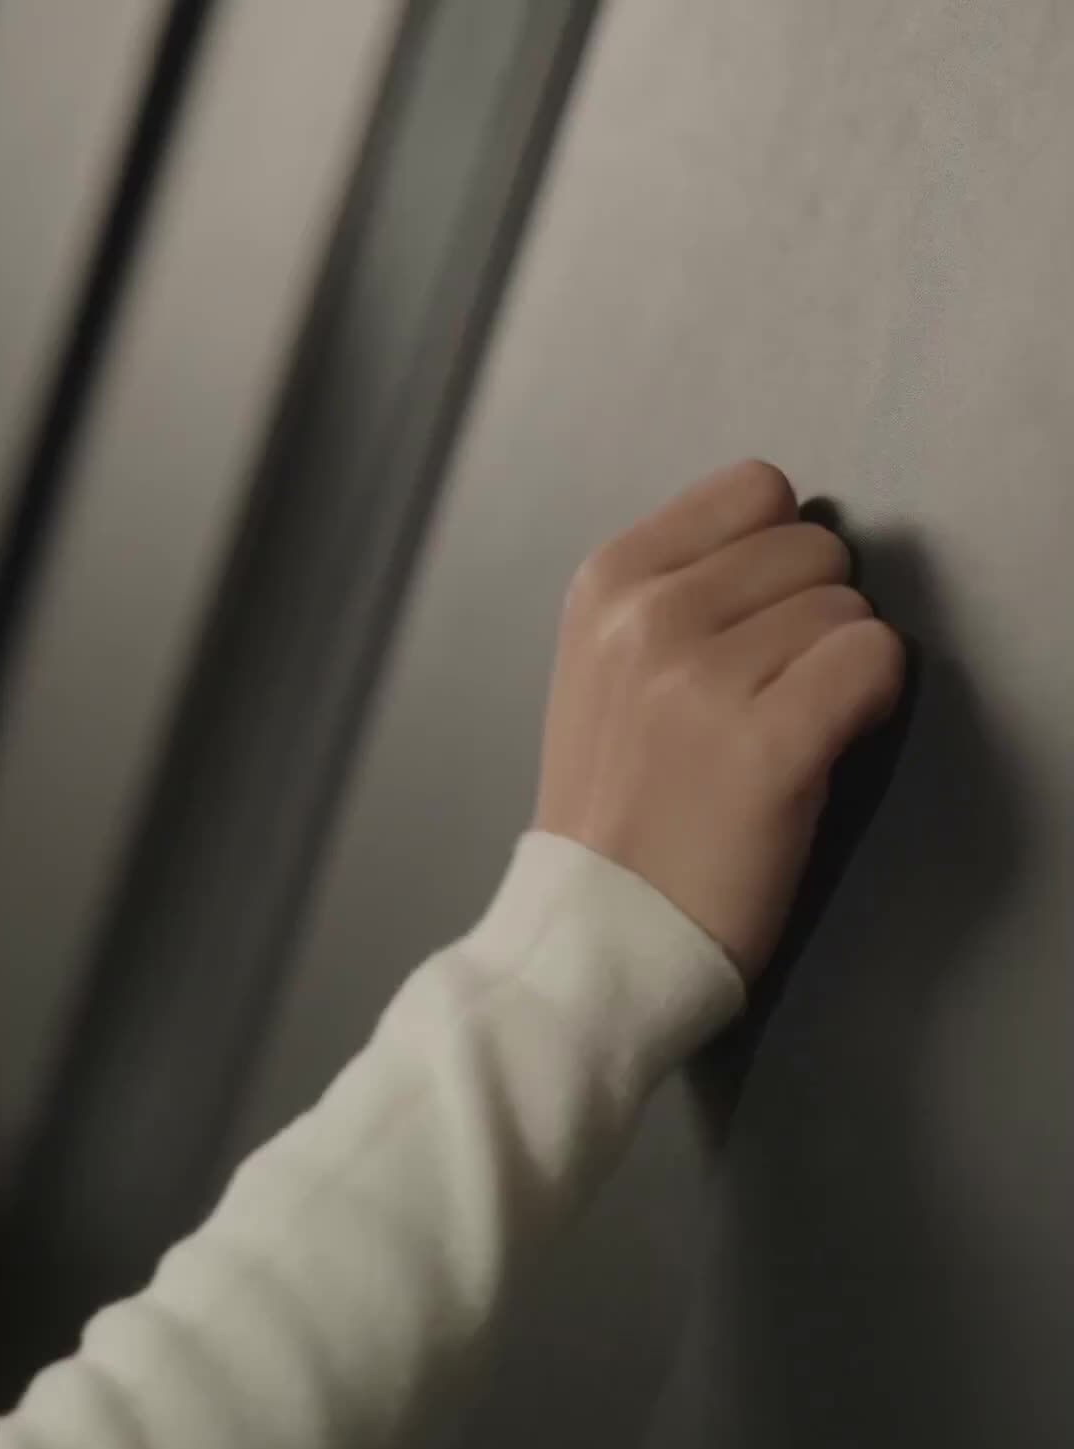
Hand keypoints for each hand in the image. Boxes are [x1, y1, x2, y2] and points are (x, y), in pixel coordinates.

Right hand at [535, 461, 904, 981]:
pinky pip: (876, 662)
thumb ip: (676, 589)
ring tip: (781, 736)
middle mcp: (650, 615)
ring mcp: (703, 678)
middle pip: (814, 547)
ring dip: (838, 672)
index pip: (757, 488)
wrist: (601, 932)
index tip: (754, 629)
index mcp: (608, 581)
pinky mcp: (768, 745)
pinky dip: (871, 704)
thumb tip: (790, 542)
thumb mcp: (602, 668)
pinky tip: (823, 751)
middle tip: (770, 697)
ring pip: (850, 610)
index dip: (779, 558)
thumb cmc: (619, 809)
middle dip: (812, 617)